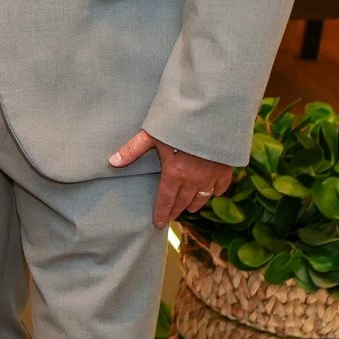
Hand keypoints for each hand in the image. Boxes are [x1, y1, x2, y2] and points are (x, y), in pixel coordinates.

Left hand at [110, 130, 236, 227]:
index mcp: (174, 173)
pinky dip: (216, 191)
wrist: (212, 114)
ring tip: (189, 208)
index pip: (165, 200)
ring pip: (202, 196)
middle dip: (176, 210)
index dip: (161, 213)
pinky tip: (213, 193)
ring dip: (194, 203)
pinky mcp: (226, 167)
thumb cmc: (179, 122)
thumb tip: (112, 162)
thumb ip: (133, 149)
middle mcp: (194, 179)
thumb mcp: (152, 133)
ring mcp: (211, 175)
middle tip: (171, 217)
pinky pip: (221, 185)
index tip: (158, 223)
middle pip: (183, 201)